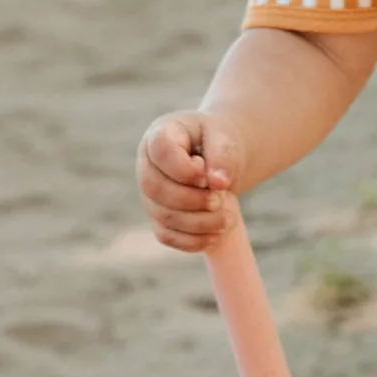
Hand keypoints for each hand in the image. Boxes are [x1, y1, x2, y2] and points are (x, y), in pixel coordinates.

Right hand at [137, 110, 245, 252]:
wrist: (217, 157)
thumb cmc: (218, 142)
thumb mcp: (224, 138)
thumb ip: (223, 154)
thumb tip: (218, 182)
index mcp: (160, 135)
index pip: (161, 151)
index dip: (183, 168)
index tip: (207, 176)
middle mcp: (147, 166)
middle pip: (156, 188)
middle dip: (191, 200)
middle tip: (221, 200)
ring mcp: (149, 194)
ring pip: (163, 216)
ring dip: (198, 223)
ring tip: (229, 219)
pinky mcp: (159, 217)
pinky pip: (167, 236)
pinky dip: (191, 241)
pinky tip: (216, 236)